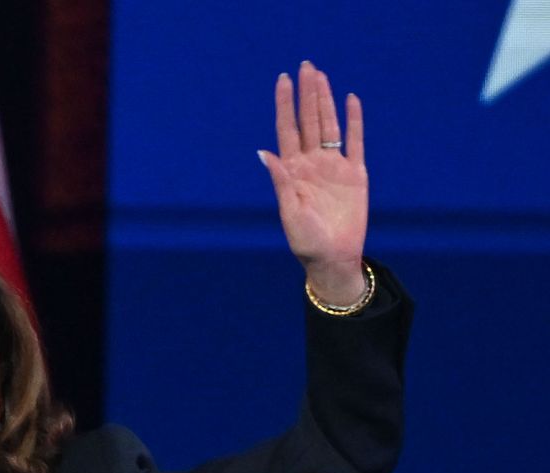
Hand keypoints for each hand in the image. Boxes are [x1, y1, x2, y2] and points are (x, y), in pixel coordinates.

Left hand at [258, 60, 368, 306]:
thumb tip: (264, 152)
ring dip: (326, 101)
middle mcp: (312, 165)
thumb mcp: (290, 213)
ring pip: (329, 126)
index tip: (283, 80)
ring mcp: (333, 167)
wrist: (333, 260)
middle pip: (309, 122)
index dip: (285, 105)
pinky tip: (350, 100)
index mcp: (293, 173)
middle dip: (307, 94)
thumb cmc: (306, 243)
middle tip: (306, 66)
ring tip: (322, 76)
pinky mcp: (355, 175)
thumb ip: (281, 182)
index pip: (287, 131)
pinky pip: (355, 142)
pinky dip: (353, 121)